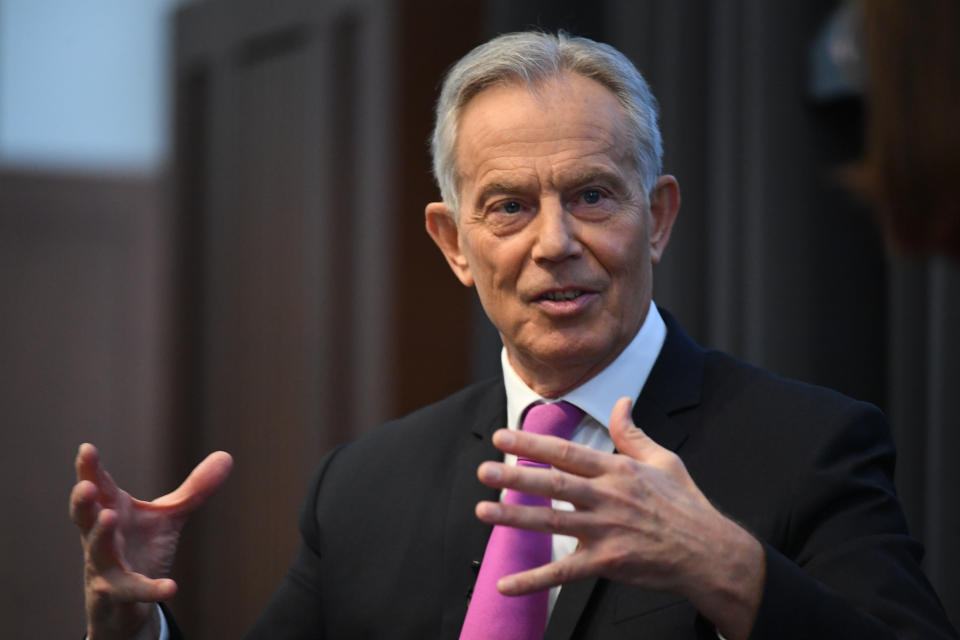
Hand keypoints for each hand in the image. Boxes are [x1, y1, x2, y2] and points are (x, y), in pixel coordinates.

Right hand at [69, 443, 232, 639]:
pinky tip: (171, 587)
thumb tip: (227, 455)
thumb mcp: (168, 516)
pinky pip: (132, 591)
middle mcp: (102, 537)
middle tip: (86, 486)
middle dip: (83, 501)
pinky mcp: (118, 595)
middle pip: (85, 517)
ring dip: (101, 535)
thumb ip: (194, 490)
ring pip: (98, 551)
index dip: (90, 469)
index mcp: (112, 511)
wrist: (126, 601)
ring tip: (110, 516)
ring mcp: (105, 567)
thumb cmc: (139, 547)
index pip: (98, 487)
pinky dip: (150, 588)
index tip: (87, 447)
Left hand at [475, 397, 763, 639]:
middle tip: (484, 471)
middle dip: (516, 477)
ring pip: (553, 523)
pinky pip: (564, 573)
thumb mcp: (663, 460)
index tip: (502, 437)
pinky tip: (505, 583)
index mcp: (618, 470)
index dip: (533, 443)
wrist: (709, 552)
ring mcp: (606, 531)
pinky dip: (533, 580)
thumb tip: (621, 402)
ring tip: (483, 511)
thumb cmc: (685, 505)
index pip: (567, 452)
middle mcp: (608, 498)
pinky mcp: (607, 562)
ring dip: (515, 518)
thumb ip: (632, 432)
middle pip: (555, 484)